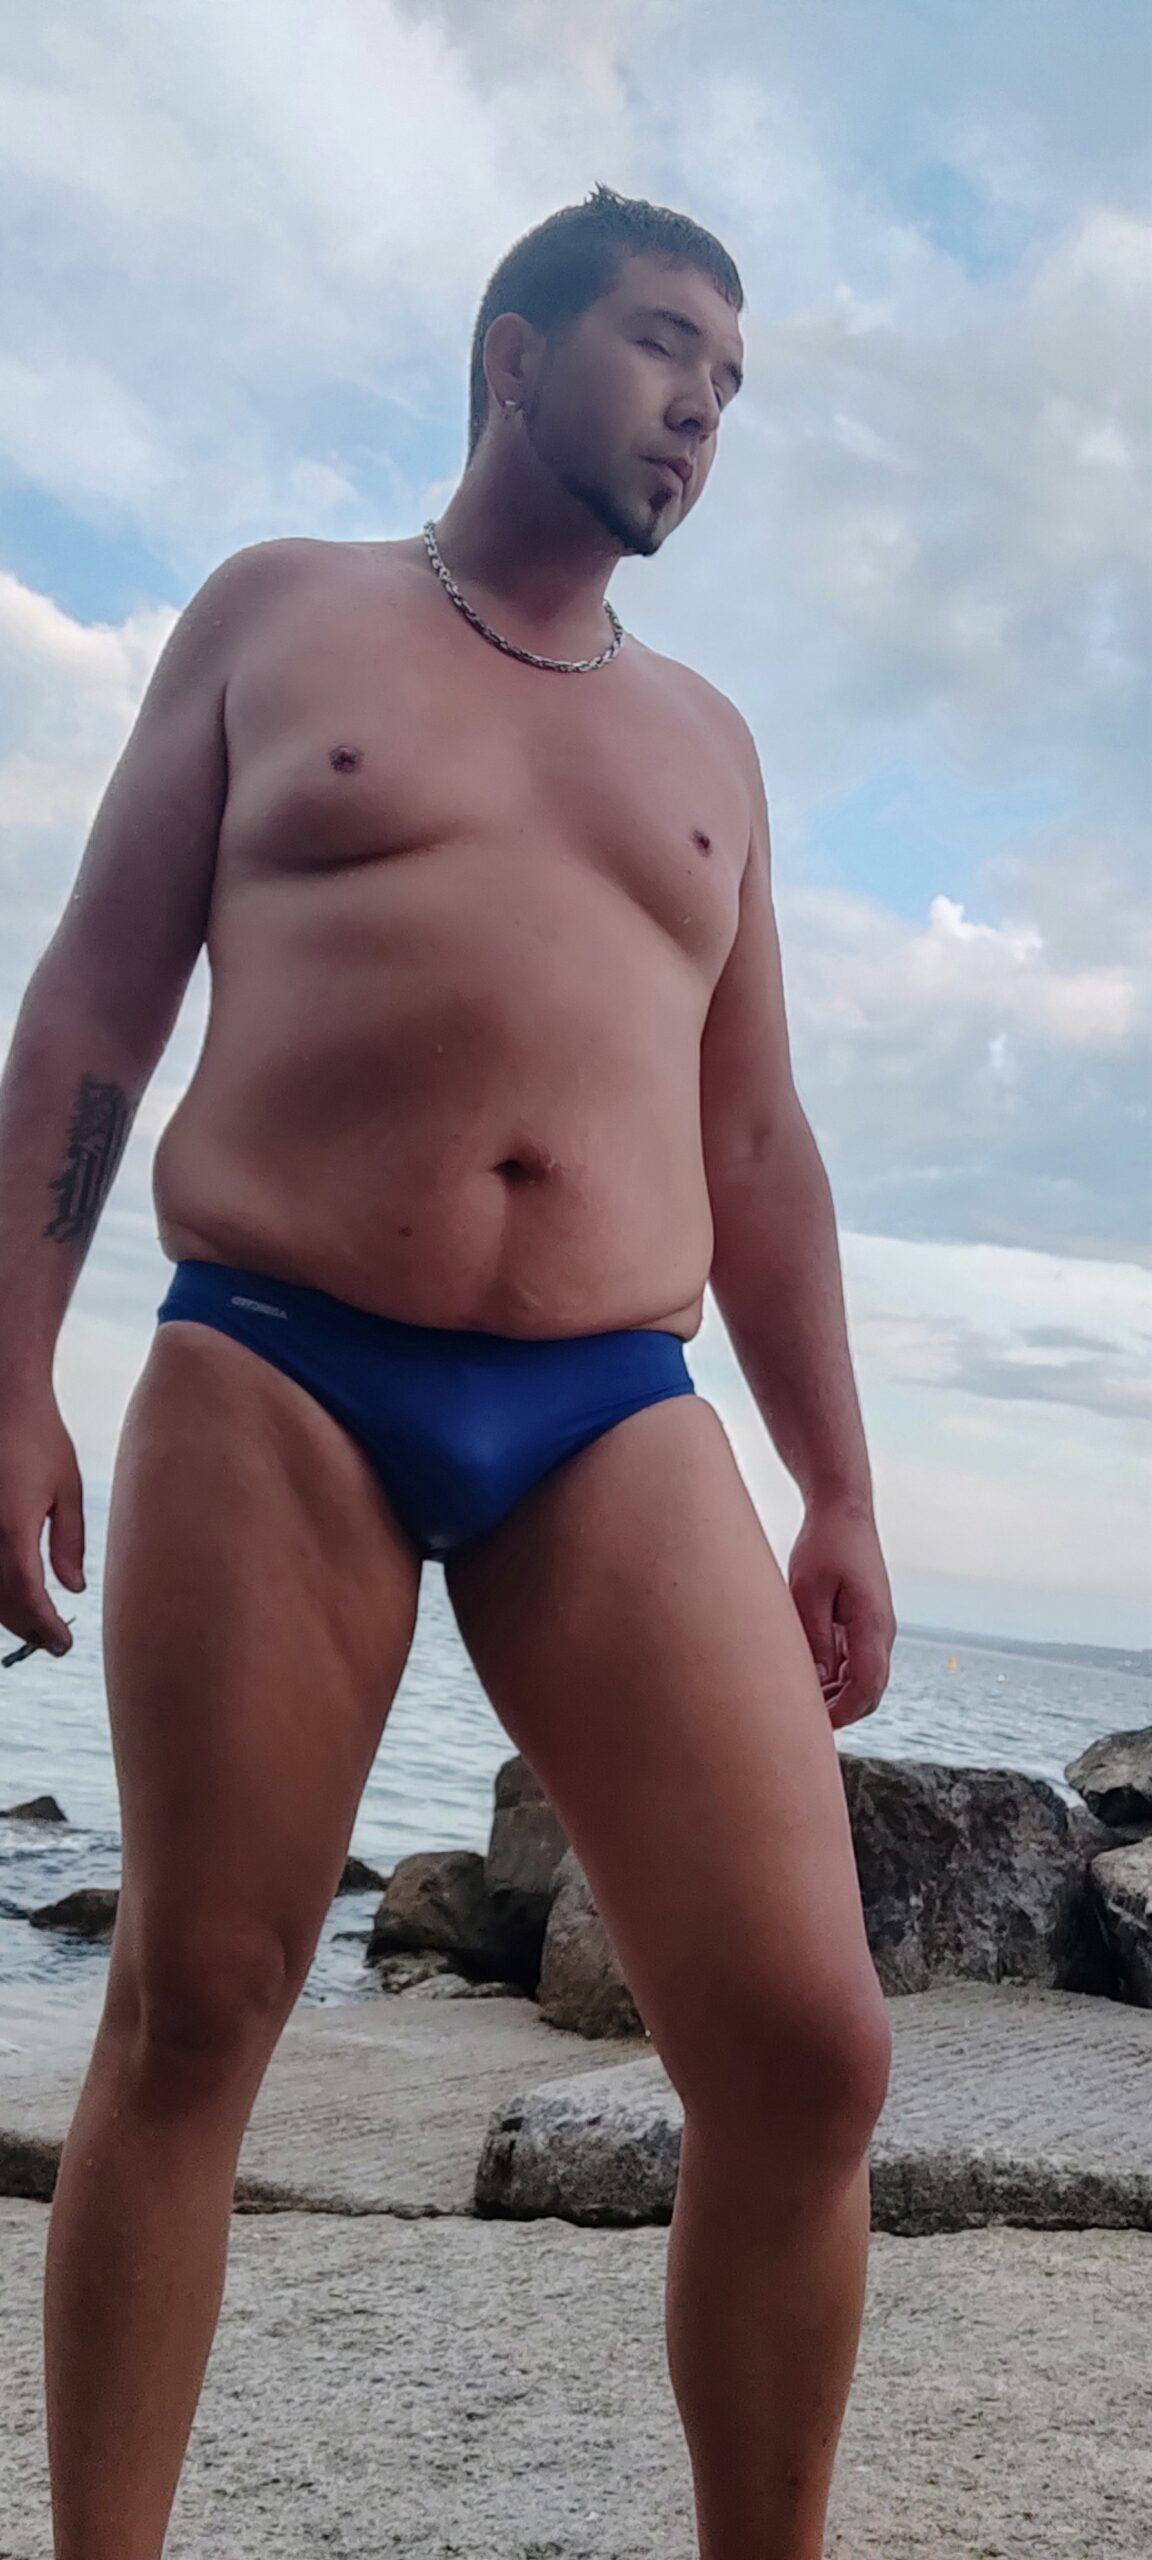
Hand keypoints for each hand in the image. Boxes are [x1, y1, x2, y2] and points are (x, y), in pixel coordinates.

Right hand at [0, 1388, 85, 1658]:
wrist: (3, 1399)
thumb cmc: (40, 1439)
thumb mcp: (67, 1489)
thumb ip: (68, 1544)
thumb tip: (73, 1590)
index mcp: (12, 1527)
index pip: (26, 1595)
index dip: (43, 1626)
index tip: (63, 1645)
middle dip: (26, 1628)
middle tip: (53, 1644)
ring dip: (7, 1614)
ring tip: (37, 1627)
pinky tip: (14, 1596)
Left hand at [787, 1494, 895, 1731]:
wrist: (844, 1512)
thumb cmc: (823, 1546)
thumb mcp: (808, 1592)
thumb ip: (815, 1640)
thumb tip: (818, 1684)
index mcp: (872, 1624)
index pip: (867, 1686)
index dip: (842, 1713)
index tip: (812, 1729)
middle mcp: (882, 1631)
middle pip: (869, 1691)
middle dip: (839, 1713)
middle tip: (797, 1726)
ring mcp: (876, 1628)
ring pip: (862, 1679)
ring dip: (836, 1696)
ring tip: (795, 1705)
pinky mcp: (865, 1622)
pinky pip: (856, 1661)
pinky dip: (835, 1678)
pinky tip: (805, 1679)